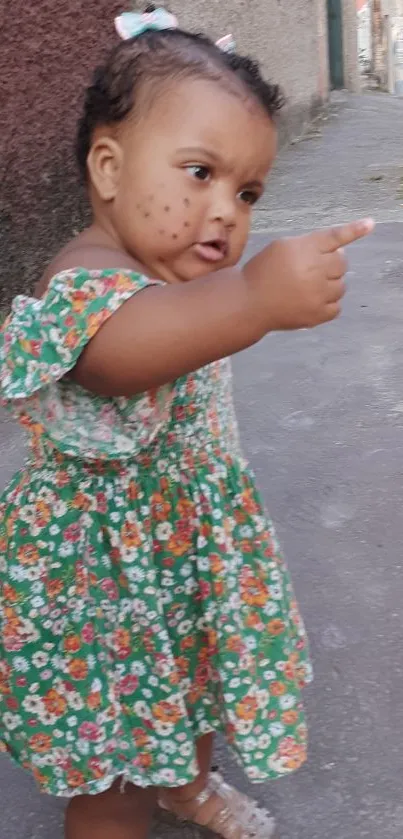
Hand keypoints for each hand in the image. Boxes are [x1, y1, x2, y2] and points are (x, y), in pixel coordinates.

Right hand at [246, 218, 374, 330]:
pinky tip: (312, 302)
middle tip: (316, 269)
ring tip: (309, 287)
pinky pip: (337, 306)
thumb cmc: (263, 272)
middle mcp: (315, 269)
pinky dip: (328, 303)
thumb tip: (338, 251)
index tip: (370, 224)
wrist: (249, 303)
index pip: (335, 237)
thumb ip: (309, 245)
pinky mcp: (318, 314)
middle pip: (342, 263)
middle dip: (333, 265)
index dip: (354, 230)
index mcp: (305, 249)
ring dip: (330, 284)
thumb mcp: (282, 247)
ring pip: (341, 286)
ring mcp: (318, 294)